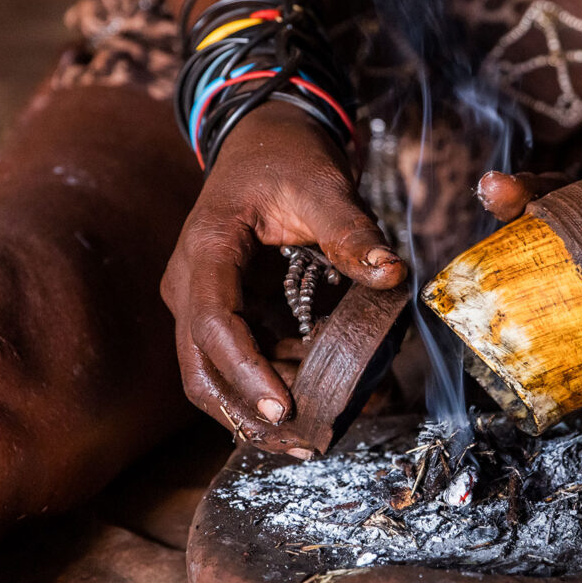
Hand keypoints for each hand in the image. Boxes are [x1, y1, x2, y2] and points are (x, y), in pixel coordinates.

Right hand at [162, 103, 405, 454]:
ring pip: (214, 375)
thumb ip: (352, 231)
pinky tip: (321, 396)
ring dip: (262, 409)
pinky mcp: (224, 311)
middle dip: (248, 415)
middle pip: (201, 370)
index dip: (246, 374)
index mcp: (206, 251)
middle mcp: (190, 284)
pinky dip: (275, 383)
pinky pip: (241, 361)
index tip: (285, 409)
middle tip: (305, 445)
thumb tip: (391, 273)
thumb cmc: (287, 157)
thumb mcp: (322, 185)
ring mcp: (202, 301)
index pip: (214, 326)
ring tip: (322, 431)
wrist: (264, 137)